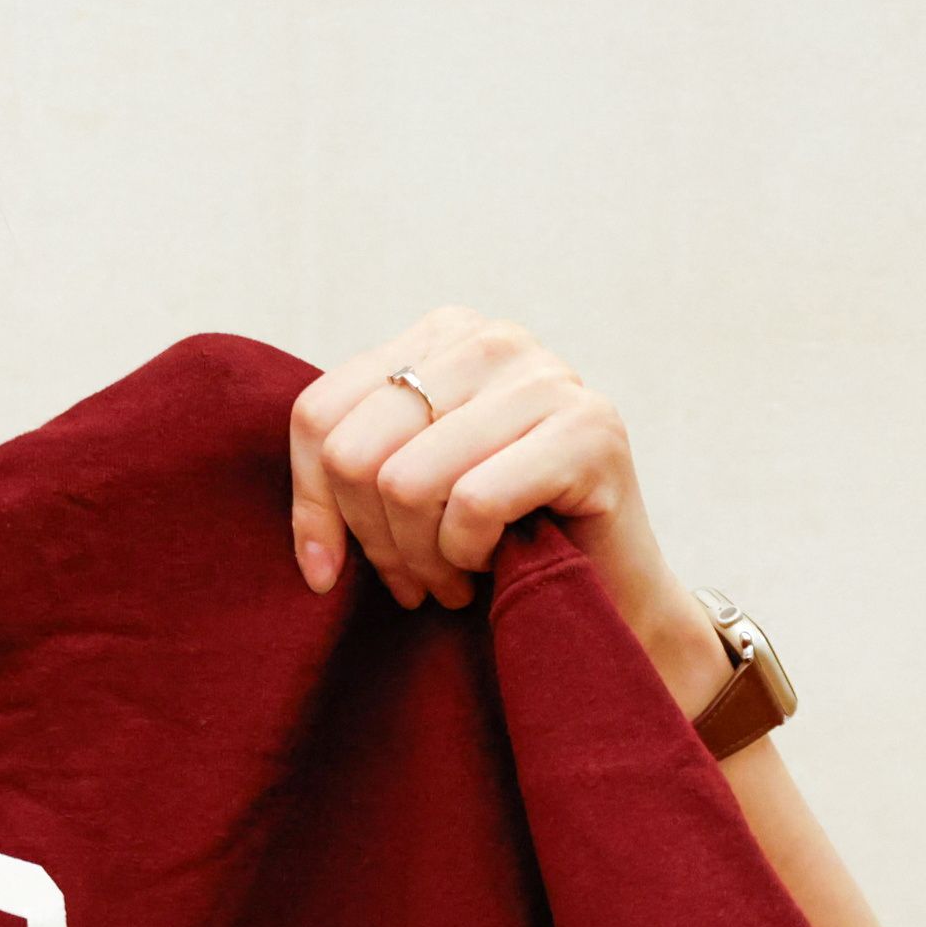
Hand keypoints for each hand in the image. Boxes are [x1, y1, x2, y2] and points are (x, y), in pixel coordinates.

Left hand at [286, 311, 709, 676]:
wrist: (614, 590)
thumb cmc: (504, 541)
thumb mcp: (411, 493)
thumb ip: (354, 477)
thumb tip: (312, 559)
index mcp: (442, 336)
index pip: (319, 412)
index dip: (311, 504)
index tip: (329, 570)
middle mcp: (494, 339)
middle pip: (356, 452)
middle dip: (374, 540)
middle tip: (414, 582)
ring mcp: (548, 377)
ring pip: (408, 483)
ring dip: (424, 558)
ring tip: (454, 577)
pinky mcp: (590, 430)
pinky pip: (473, 505)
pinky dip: (471, 555)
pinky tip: (495, 562)